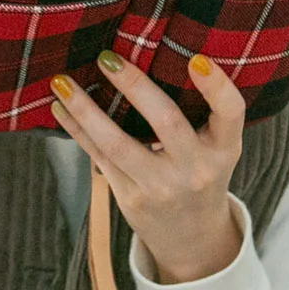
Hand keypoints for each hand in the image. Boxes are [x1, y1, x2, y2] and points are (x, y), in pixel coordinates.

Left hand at [50, 50, 243, 284]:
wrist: (193, 238)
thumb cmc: (201, 173)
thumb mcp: (215, 147)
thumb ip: (198, 112)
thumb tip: (148, 51)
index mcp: (223, 148)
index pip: (230, 113)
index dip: (217, 86)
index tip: (196, 59)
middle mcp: (195, 168)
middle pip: (165, 122)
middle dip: (134, 86)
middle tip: (106, 57)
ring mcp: (161, 186)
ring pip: (117, 143)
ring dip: (85, 109)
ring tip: (61, 81)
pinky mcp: (131, 197)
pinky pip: (98, 157)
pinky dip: (76, 129)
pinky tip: (58, 107)